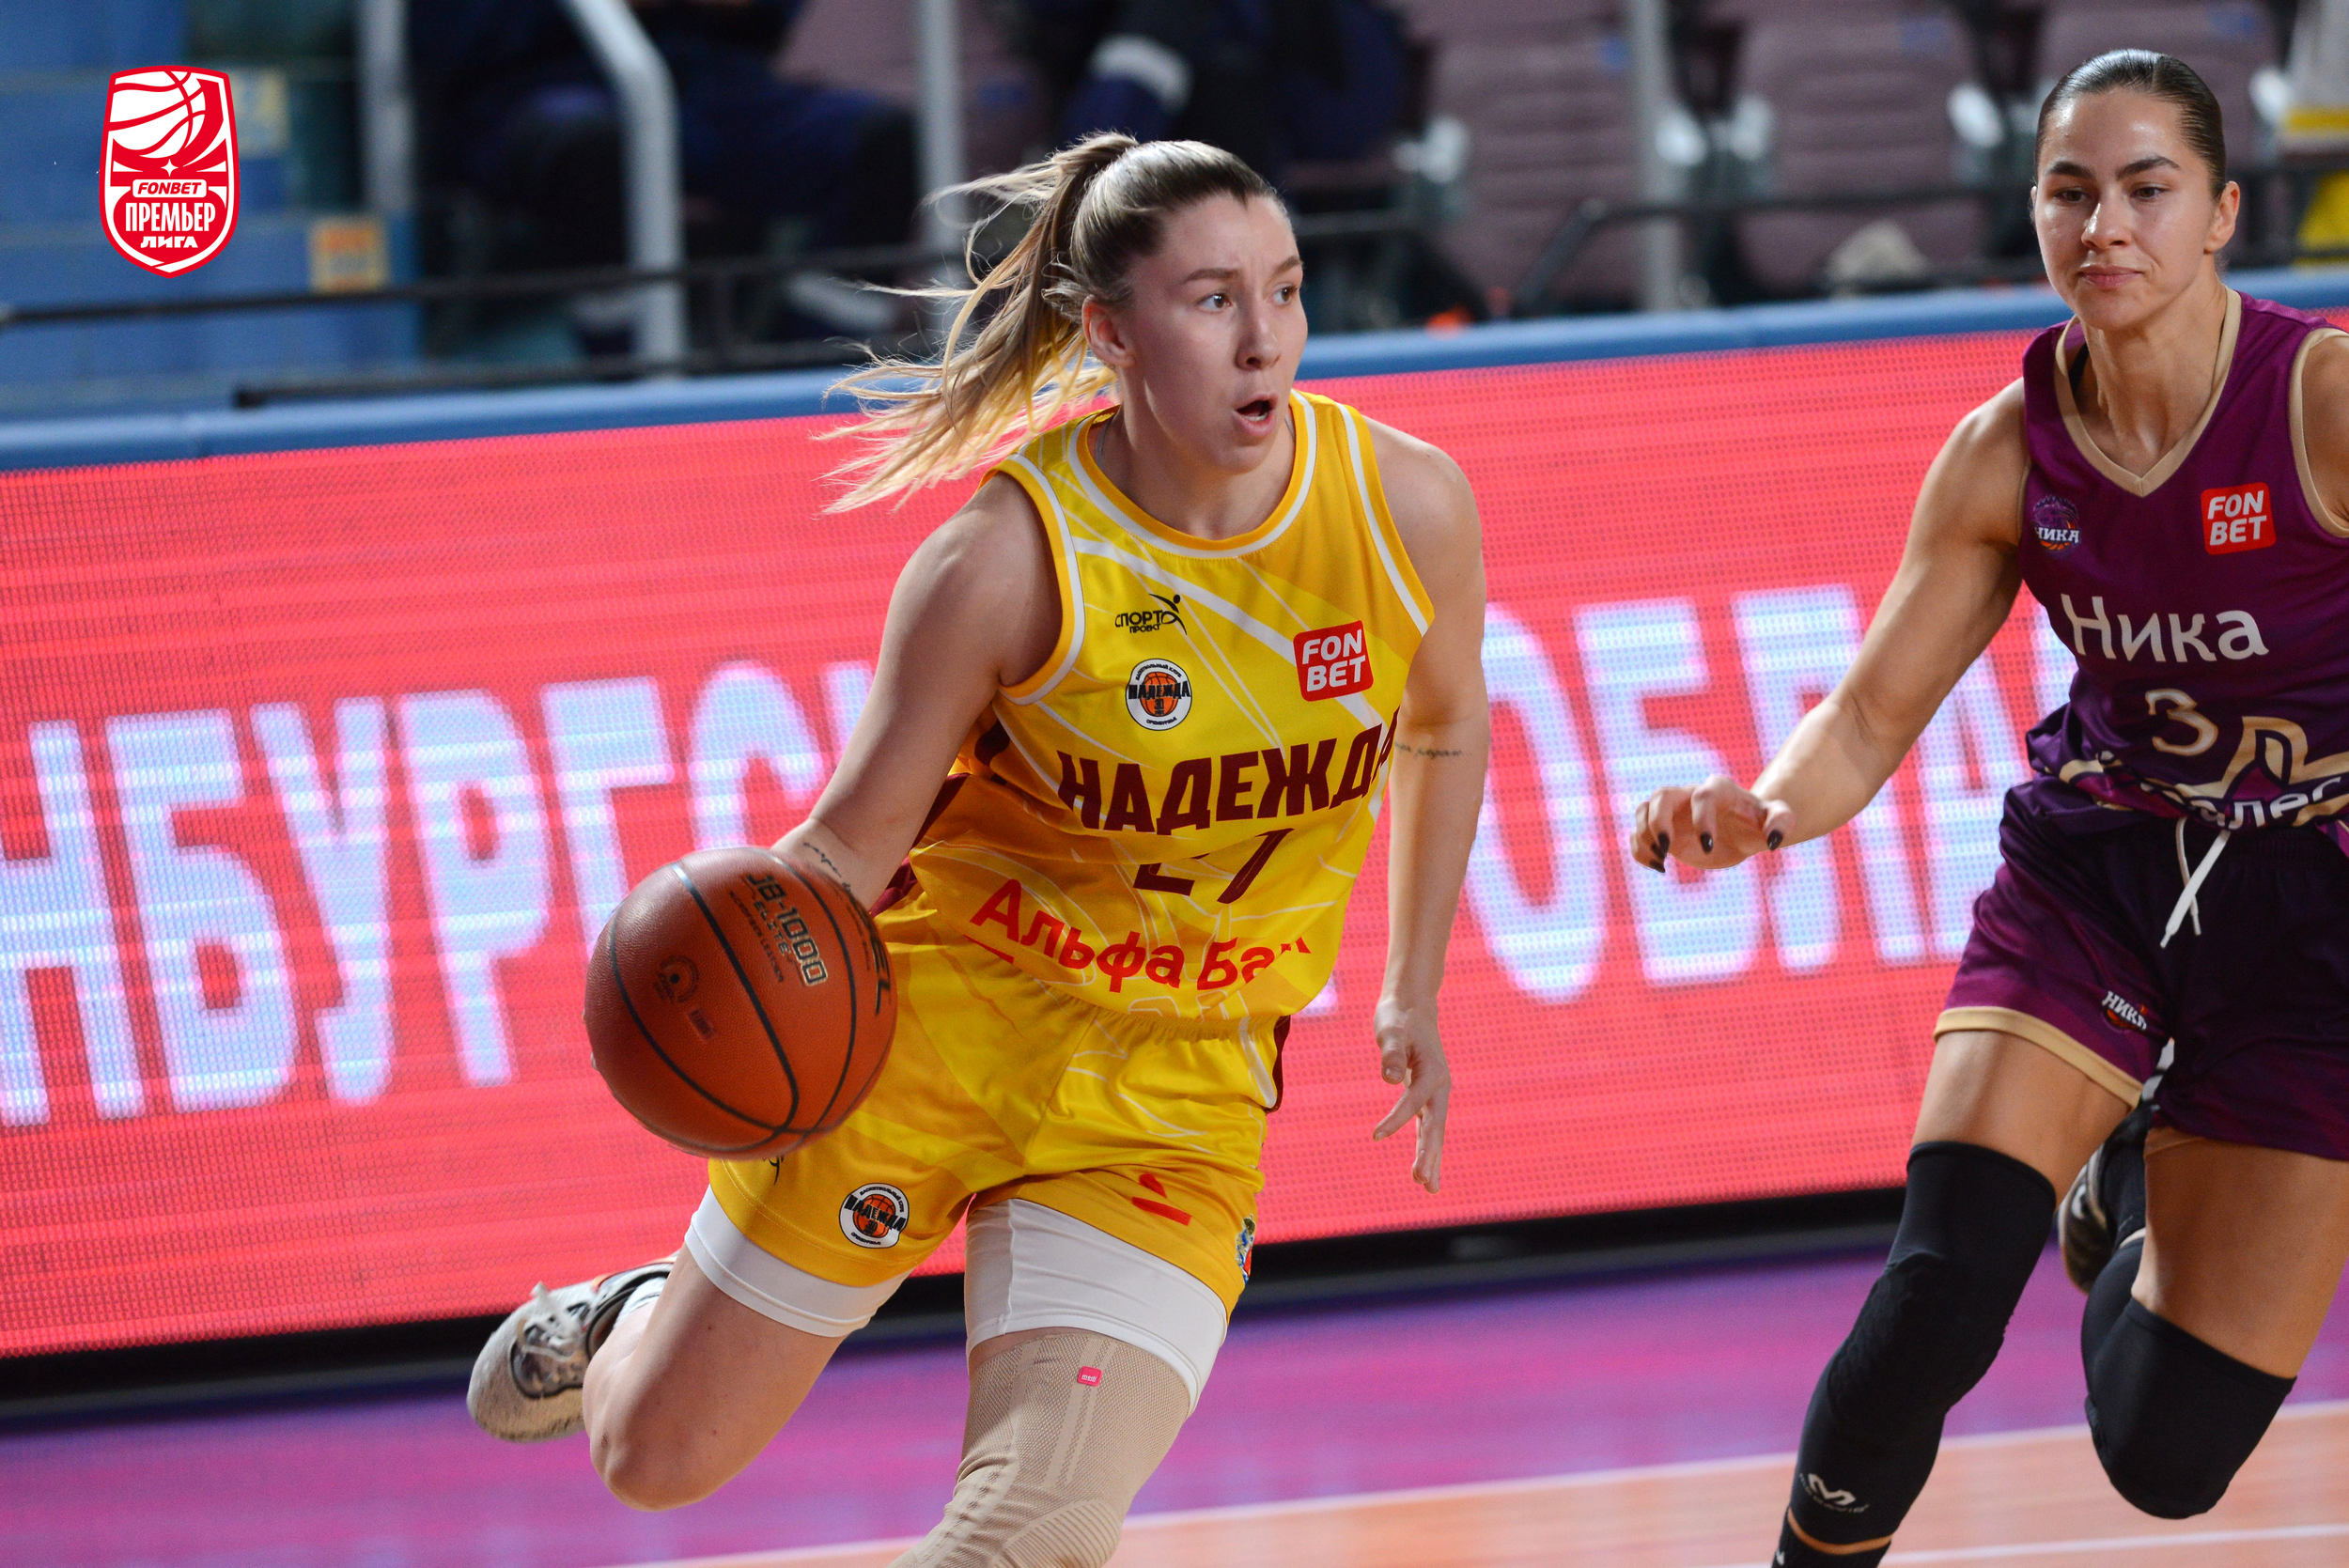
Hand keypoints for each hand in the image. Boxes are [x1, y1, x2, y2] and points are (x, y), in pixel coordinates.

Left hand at [1371, 995, 1449, 1192]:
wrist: (1412, 1006)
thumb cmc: (1398, 1017)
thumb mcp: (1391, 1031)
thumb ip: (1392, 1054)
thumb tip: (1390, 1079)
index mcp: (1433, 1072)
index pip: (1413, 1102)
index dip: (1395, 1120)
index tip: (1375, 1136)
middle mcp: (1440, 1087)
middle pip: (1435, 1127)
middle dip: (1429, 1155)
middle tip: (1423, 1182)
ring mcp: (1436, 1093)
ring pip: (1435, 1132)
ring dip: (1431, 1158)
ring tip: (1428, 1188)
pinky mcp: (1427, 1096)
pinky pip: (1428, 1127)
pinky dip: (1426, 1147)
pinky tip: (1423, 1167)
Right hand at [1628, 774, 1791, 874]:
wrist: (1741, 829)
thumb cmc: (1758, 822)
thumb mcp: (1778, 819)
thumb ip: (1782, 822)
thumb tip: (1773, 841)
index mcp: (1718, 790)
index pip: (1703, 796)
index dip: (1702, 819)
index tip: (1708, 847)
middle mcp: (1688, 795)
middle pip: (1661, 795)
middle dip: (1658, 821)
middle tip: (1666, 848)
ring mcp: (1672, 811)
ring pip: (1643, 810)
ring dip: (1643, 835)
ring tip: (1661, 860)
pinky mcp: (1660, 828)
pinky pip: (1637, 833)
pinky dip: (1639, 850)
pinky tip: (1659, 867)